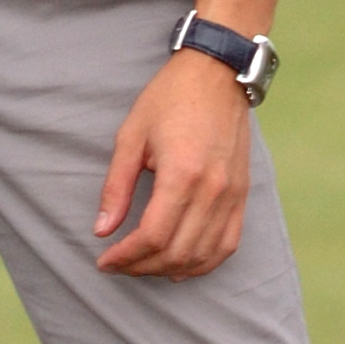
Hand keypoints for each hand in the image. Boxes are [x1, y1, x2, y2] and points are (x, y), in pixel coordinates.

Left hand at [94, 48, 252, 279]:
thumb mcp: (131, 136)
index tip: (104, 260)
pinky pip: (227, 244)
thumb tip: (102, 230)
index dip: (125, 256)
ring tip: (143, 265)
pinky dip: (203, 262)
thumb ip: (116, 187)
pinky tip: (180, 265)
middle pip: (177, 252)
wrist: (217, 74)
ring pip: (203, 256)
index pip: (153, 236)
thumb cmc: (169, 99)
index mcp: (182, 173)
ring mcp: (232, 195)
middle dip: (142, 267)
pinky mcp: (242, 195)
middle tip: (118, 264)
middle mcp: (212, 190)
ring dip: (170, 269)